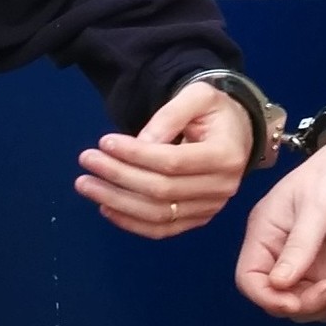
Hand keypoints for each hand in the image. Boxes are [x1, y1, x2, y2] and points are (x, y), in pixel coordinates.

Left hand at [76, 80, 252, 238]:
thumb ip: (170, 115)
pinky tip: (106, 207)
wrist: (238, 133)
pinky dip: (131, 223)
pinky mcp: (198, 219)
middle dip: (118, 176)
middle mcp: (222, 188)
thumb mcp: (198, 96)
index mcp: (225, 155)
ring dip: (117, 201)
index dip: (135, 154)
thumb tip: (141, 142)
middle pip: (161, 190)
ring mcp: (211, 208)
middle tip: (87, 160)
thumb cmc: (215, 112)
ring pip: (158, 214)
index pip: (172, 162)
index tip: (104, 142)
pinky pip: (162, 229)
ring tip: (87, 185)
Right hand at [236, 145, 325, 319]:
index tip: (294, 303)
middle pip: (277, 298)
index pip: (250, 278)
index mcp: (266, 234)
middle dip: (301, 304)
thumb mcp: (318, 206)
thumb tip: (278, 284)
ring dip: (322, 306)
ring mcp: (309, 265)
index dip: (267, 297)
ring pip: (303, 305)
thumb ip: (299, 245)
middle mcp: (282, 254)